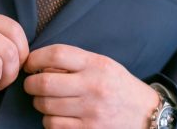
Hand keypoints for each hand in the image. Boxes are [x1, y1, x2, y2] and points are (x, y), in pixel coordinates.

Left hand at [24, 44, 158, 128]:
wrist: (146, 114)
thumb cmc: (119, 86)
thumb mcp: (103, 65)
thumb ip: (75, 62)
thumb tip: (39, 65)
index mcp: (97, 65)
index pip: (57, 54)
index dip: (35, 58)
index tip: (30, 63)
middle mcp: (93, 86)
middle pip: (45, 82)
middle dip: (30, 84)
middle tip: (31, 84)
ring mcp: (91, 111)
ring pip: (45, 106)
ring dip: (39, 103)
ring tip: (46, 100)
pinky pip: (53, 125)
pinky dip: (49, 120)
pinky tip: (57, 115)